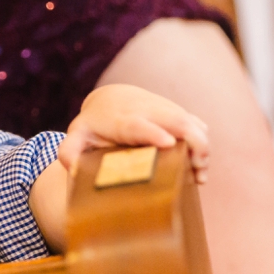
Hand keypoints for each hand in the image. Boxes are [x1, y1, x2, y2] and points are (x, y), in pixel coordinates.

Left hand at [59, 83, 210, 183]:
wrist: (112, 99)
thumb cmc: (95, 125)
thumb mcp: (78, 135)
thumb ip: (70, 150)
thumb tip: (70, 167)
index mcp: (123, 120)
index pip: (139, 124)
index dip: (154, 132)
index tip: (169, 143)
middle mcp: (148, 111)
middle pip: (177, 121)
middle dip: (192, 143)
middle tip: (197, 170)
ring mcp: (166, 111)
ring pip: (192, 123)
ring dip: (202, 147)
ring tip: (200, 174)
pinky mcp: (178, 113)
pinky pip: (197, 125)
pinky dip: (203, 144)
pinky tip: (200, 167)